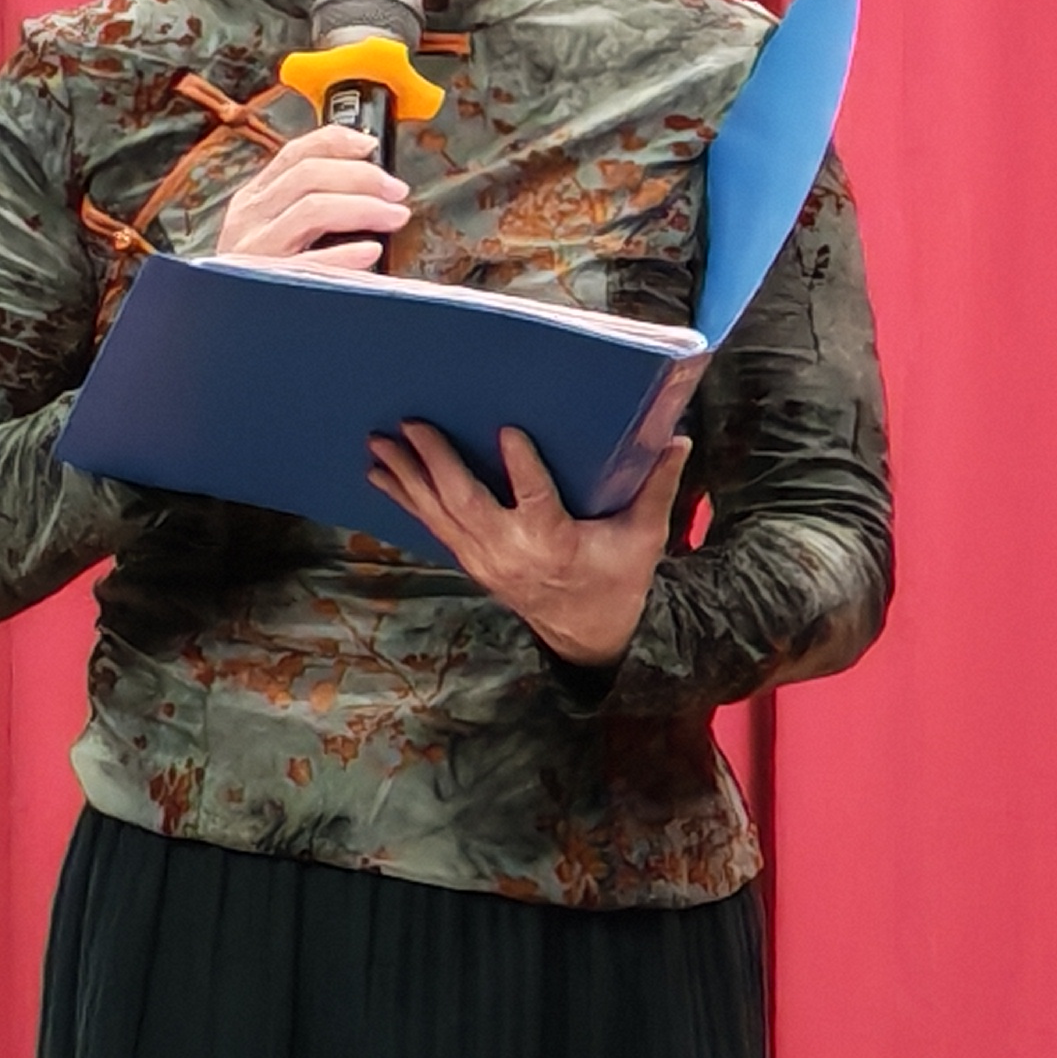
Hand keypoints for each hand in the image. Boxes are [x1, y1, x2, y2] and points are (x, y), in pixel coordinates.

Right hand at [217, 116, 410, 268]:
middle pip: (309, 175)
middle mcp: (251, 218)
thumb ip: (306, 202)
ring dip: (363, 208)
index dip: (337, 142)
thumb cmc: (262, 275)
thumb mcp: (274, 230)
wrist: (232, 328)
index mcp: (254, 199)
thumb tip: (366, 180)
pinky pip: (309, 262)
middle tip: (396, 191)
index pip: (295, 153)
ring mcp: (256, 249)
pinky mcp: (267, 281)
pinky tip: (370, 252)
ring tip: (394, 216)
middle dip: (361, 177)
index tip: (371, 145)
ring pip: (313, 209)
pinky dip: (344, 254)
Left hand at [367, 423, 693, 670]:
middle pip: (466, 503)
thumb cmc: (618, 577)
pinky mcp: (472, 561)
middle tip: (412, 425)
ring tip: (378, 445)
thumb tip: (679, 439)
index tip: (508, 430)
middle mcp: (511, 551)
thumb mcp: (644, 537)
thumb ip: (658, 487)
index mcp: (555, 542)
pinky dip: (406, 500)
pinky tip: (382, 476)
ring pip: (439, 514)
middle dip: (436, 463)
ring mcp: (485, 559)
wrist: (587, 632)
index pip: (537, 502)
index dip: (522, 468)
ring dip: (407, 478)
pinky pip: (433, 527)